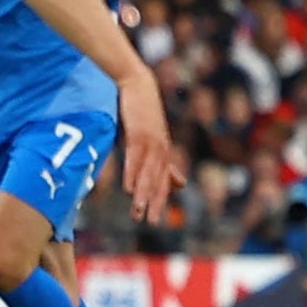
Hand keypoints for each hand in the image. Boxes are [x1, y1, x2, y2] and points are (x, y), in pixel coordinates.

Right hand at [114, 71, 185, 219]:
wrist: (138, 84)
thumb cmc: (142, 111)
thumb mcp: (152, 138)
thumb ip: (162, 162)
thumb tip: (178, 183)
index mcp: (163, 151)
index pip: (163, 180)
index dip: (160, 200)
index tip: (156, 220)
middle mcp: (161, 148)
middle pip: (158, 180)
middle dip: (155, 202)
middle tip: (151, 222)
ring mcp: (151, 141)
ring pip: (149, 172)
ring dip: (143, 193)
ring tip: (138, 211)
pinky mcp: (139, 132)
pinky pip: (136, 157)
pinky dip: (133, 173)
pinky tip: (129, 188)